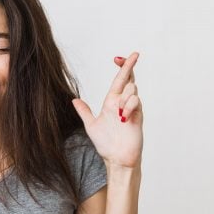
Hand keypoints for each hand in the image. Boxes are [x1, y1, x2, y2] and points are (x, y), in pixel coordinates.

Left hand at [71, 52, 142, 169]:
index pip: (120, 80)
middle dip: (127, 71)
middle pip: (128, 80)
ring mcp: (132, 109)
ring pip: (132, 90)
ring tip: (119, 115)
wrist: (116, 159)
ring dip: (123, 99)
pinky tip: (124, 119)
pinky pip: (135, 102)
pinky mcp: (138, 116)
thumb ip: (84, 111)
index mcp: (111, 102)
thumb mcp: (91, 125)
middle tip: (122, 72)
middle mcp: (123, 103)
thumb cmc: (106, 144)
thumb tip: (74, 100)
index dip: (124, 66)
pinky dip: (128, 108)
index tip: (125, 55)